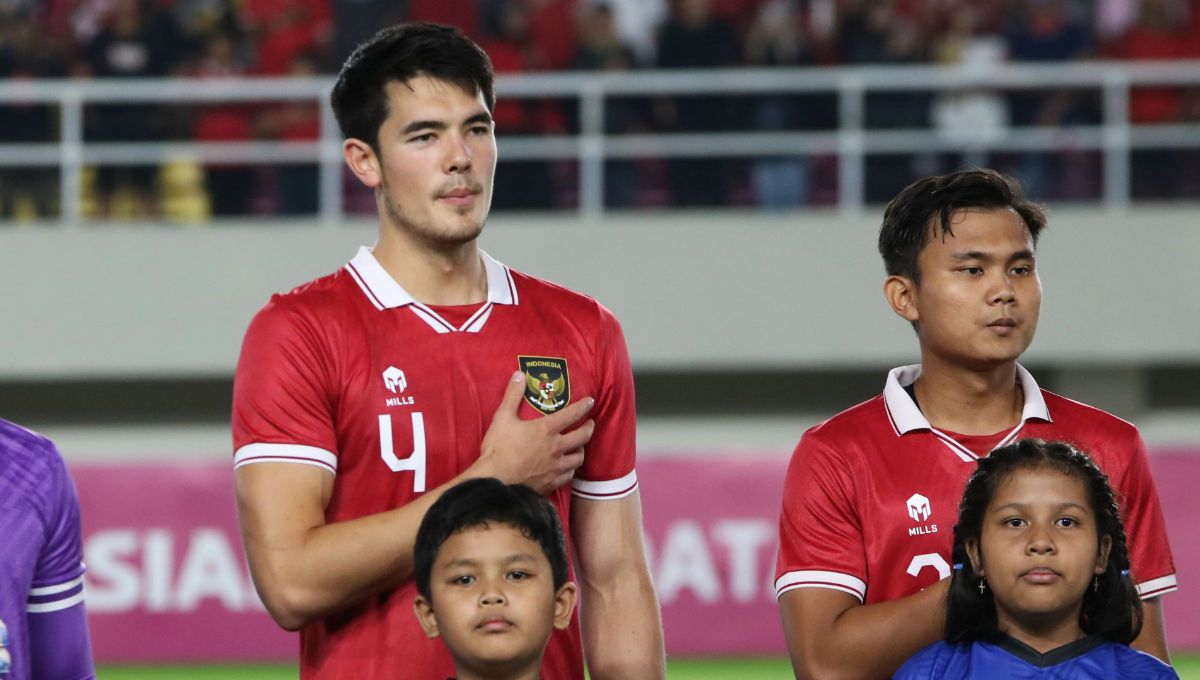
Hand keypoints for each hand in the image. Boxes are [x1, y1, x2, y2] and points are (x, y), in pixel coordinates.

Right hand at [473, 371, 593, 492]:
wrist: (495, 481)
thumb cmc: (498, 449)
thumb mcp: (502, 418)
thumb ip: (512, 395)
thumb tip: (519, 375)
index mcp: (546, 429)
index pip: (572, 414)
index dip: (583, 406)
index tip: (590, 401)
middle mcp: (556, 448)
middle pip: (582, 436)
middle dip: (589, 428)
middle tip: (590, 423)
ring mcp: (555, 467)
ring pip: (579, 458)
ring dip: (581, 449)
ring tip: (579, 446)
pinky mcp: (551, 483)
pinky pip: (568, 476)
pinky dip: (571, 469)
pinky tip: (567, 468)